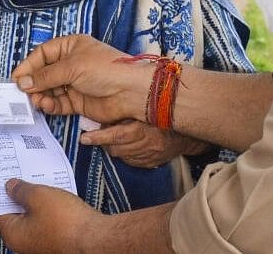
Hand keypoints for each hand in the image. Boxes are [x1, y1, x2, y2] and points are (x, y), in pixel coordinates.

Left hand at [0, 179, 99, 253]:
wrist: (95, 238)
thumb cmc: (65, 220)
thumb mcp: (38, 196)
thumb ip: (21, 190)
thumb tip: (9, 187)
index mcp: (14, 235)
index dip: (0, 193)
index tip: (2, 178)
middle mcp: (24, 243)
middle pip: (15, 215)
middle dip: (19, 195)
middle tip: (21, 176)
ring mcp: (41, 243)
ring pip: (32, 217)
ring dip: (35, 201)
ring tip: (39, 182)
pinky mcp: (57, 240)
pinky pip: (47, 221)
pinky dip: (48, 209)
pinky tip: (55, 195)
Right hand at [12, 35, 152, 123]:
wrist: (130, 92)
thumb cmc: (106, 69)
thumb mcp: (72, 67)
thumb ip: (45, 76)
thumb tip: (22, 82)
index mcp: (71, 46)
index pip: (43, 53)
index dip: (28, 65)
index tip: (16, 78)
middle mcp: (72, 64)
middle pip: (44, 73)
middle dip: (33, 83)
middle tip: (22, 93)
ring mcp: (75, 83)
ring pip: (49, 90)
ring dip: (41, 96)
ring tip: (37, 101)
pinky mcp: (78, 101)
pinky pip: (58, 103)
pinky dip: (50, 105)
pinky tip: (46, 106)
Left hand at [80, 120, 207, 168]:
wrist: (188, 131)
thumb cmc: (164, 115)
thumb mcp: (145, 108)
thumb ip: (127, 108)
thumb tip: (105, 111)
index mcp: (145, 128)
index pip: (118, 135)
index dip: (99, 137)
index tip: (84, 138)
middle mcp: (147, 145)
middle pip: (116, 148)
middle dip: (104, 142)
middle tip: (97, 135)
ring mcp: (149, 156)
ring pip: (121, 155)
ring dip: (114, 148)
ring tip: (114, 138)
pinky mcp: (150, 164)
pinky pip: (131, 161)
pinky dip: (126, 154)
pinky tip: (128, 146)